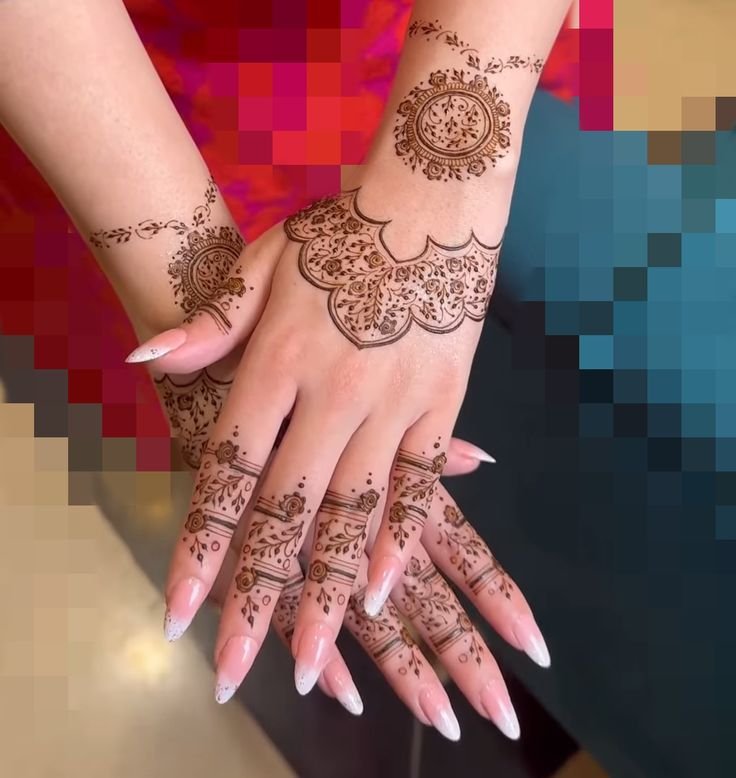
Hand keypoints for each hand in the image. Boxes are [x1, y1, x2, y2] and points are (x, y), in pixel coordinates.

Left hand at [130, 181, 546, 724]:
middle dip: (258, 596)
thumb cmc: (343, 231)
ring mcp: (392, 405)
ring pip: (354, 513)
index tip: (180, 610)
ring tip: (311, 662)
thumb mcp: (265, 260)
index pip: (228, 469)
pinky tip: (381, 593)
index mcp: (278, 361)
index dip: (201, 544)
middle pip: (287, 511)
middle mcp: (331, 394)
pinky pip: (420, 485)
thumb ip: (211, 320)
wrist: (434, 205)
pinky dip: (401, 540)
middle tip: (238, 668)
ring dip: (327, 593)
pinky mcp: (442, 407)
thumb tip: (146, 359)